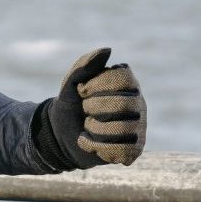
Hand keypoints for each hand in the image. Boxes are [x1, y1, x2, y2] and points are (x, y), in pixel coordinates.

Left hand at [42, 47, 147, 168]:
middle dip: (95, 108)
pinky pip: (123, 151)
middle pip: (124, 104)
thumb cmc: (71, 104)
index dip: (99, 84)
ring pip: (123, 129)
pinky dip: (99, 148)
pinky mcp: (134, 149)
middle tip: (85, 109)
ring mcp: (139, 126)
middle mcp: (138, 102)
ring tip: (88, 127)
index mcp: (127, 82)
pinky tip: (90, 143)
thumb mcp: (70, 83)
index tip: (82, 90)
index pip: (123, 78)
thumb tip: (107, 50)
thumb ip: (85, 65)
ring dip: (95, 129)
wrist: (62, 134)